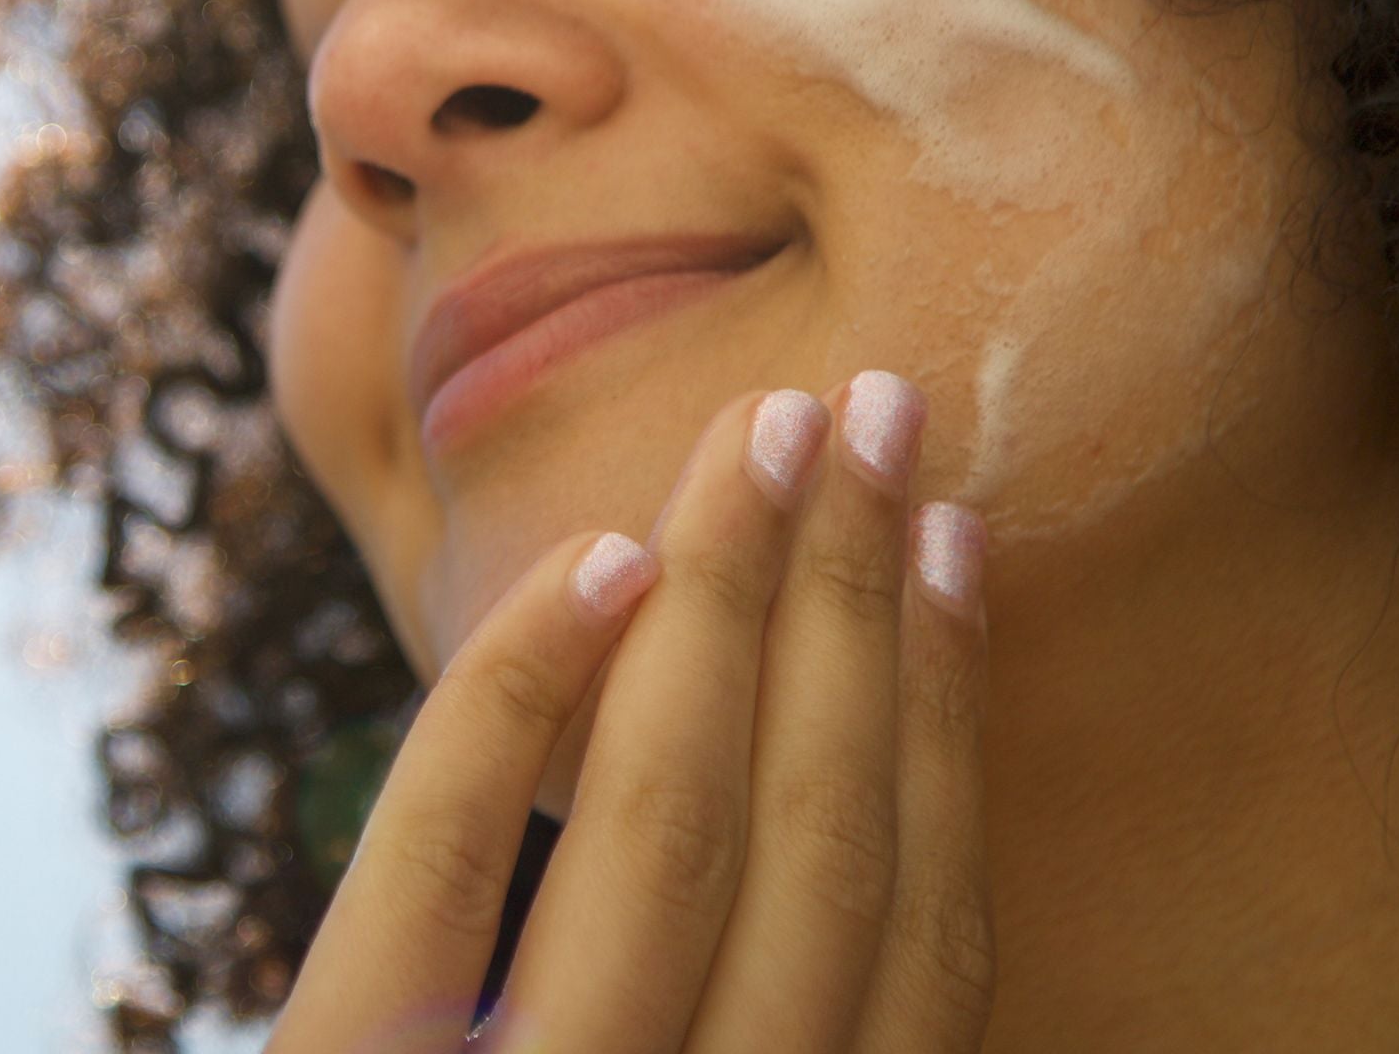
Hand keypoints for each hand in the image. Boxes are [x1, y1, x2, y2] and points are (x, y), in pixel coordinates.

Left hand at [267, 371, 993, 1053]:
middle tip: (877, 405)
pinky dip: (521, 697)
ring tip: (772, 426)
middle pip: (816, 844)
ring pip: (667, 828)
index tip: (954, 541)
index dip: (951, 726)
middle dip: (853, 603)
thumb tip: (840, 791)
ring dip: (735, 602)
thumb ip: (753, 1011)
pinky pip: (444, 861)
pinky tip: (603, 559)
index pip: (928, 943)